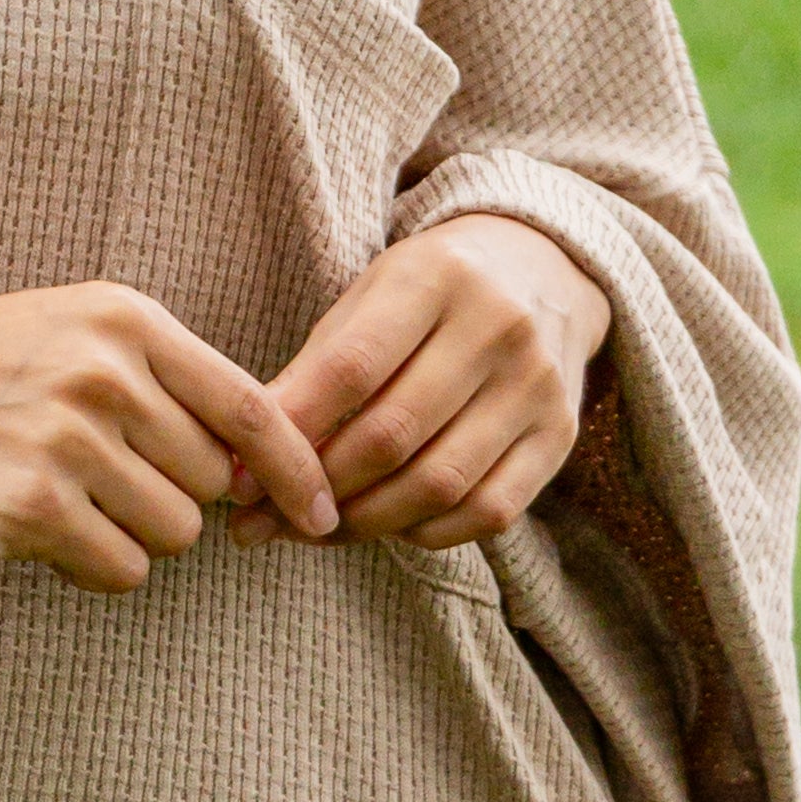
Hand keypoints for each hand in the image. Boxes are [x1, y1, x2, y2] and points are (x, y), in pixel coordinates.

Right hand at [0, 280, 334, 594]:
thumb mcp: (78, 333)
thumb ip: (172, 387)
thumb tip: (261, 475)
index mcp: (127, 320)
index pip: (253, 407)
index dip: (300, 470)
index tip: (324, 513)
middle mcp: (104, 374)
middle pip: (213, 483)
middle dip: (176, 495)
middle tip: (106, 477)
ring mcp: (68, 442)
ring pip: (174, 534)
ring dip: (134, 534)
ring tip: (67, 497)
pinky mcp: (32, 509)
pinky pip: (121, 572)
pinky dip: (94, 566)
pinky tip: (43, 530)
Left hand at [229, 216, 611, 553]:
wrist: (543, 269)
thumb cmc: (429, 290)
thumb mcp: (369, 296)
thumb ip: (313, 370)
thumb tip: (248, 465)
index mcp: (435, 278)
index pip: (351, 369)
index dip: (291, 432)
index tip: (241, 478)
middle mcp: (497, 328)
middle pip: (392, 435)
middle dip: (318, 488)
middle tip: (265, 520)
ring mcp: (537, 386)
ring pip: (440, 484)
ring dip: (365, 522)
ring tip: (314, 530)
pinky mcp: (559, 436)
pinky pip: (488, 511)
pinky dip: (426, 532)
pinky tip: (385, 525)